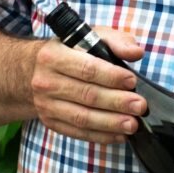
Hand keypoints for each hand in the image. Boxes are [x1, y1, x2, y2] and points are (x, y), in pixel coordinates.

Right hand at [30, 26, 146, 142]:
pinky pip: (77, 132)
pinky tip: (119, 135)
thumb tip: (136, 53)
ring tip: (133, 124)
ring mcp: (46, 105)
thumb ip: (116, 41)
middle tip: (140, 106)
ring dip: (110, 123)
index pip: (86, 68)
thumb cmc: (71, 51)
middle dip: (117, 102)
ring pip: (82, 118)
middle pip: (87, 95)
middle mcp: (46, 81)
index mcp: (54, 56)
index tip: (132, 81)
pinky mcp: (50, 122)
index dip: (111, 76)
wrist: (34, 71)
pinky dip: (100, 136)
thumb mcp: (91, 36)